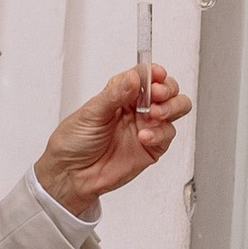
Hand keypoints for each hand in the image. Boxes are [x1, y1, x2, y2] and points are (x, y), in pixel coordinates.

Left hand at [34, 65, 190, 213]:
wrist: (71, 175)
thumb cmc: (74, 142)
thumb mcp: (90, 113)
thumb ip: (115, 94)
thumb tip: (134, 77)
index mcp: (120, 94)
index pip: (145, 76)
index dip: (154, 73)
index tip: (156, 75)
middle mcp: (136, 108)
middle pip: (167, 90)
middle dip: (168, 88)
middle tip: (157, 94)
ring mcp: (146, 127)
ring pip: (176, 108)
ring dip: (171, 107)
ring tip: (156, 113)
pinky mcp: (152, 147)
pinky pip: (168, 134)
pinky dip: (160, 133)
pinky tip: (144, 136)